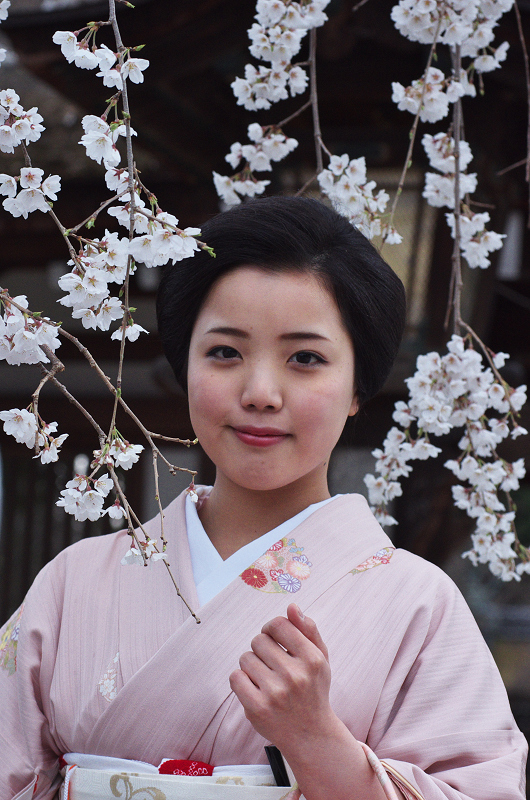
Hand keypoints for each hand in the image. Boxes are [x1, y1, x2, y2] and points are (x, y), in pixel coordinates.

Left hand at [229, 603, 335, 750]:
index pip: (278, 624)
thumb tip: (292, 607)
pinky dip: (241, 681)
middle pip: (258, 640)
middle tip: (272, 664)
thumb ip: (308, 630)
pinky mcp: (257, 708)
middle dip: (262, 648)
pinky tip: (255, 689)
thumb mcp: (320, 658)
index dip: (271, 628)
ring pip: (245, 658)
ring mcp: (275, 693)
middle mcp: (295, 675)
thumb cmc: (313, 690)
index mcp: (312, 659)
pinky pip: (235, 678)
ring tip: (265, 678)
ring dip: (251, 665)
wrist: (310, 735)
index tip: (274, 639)